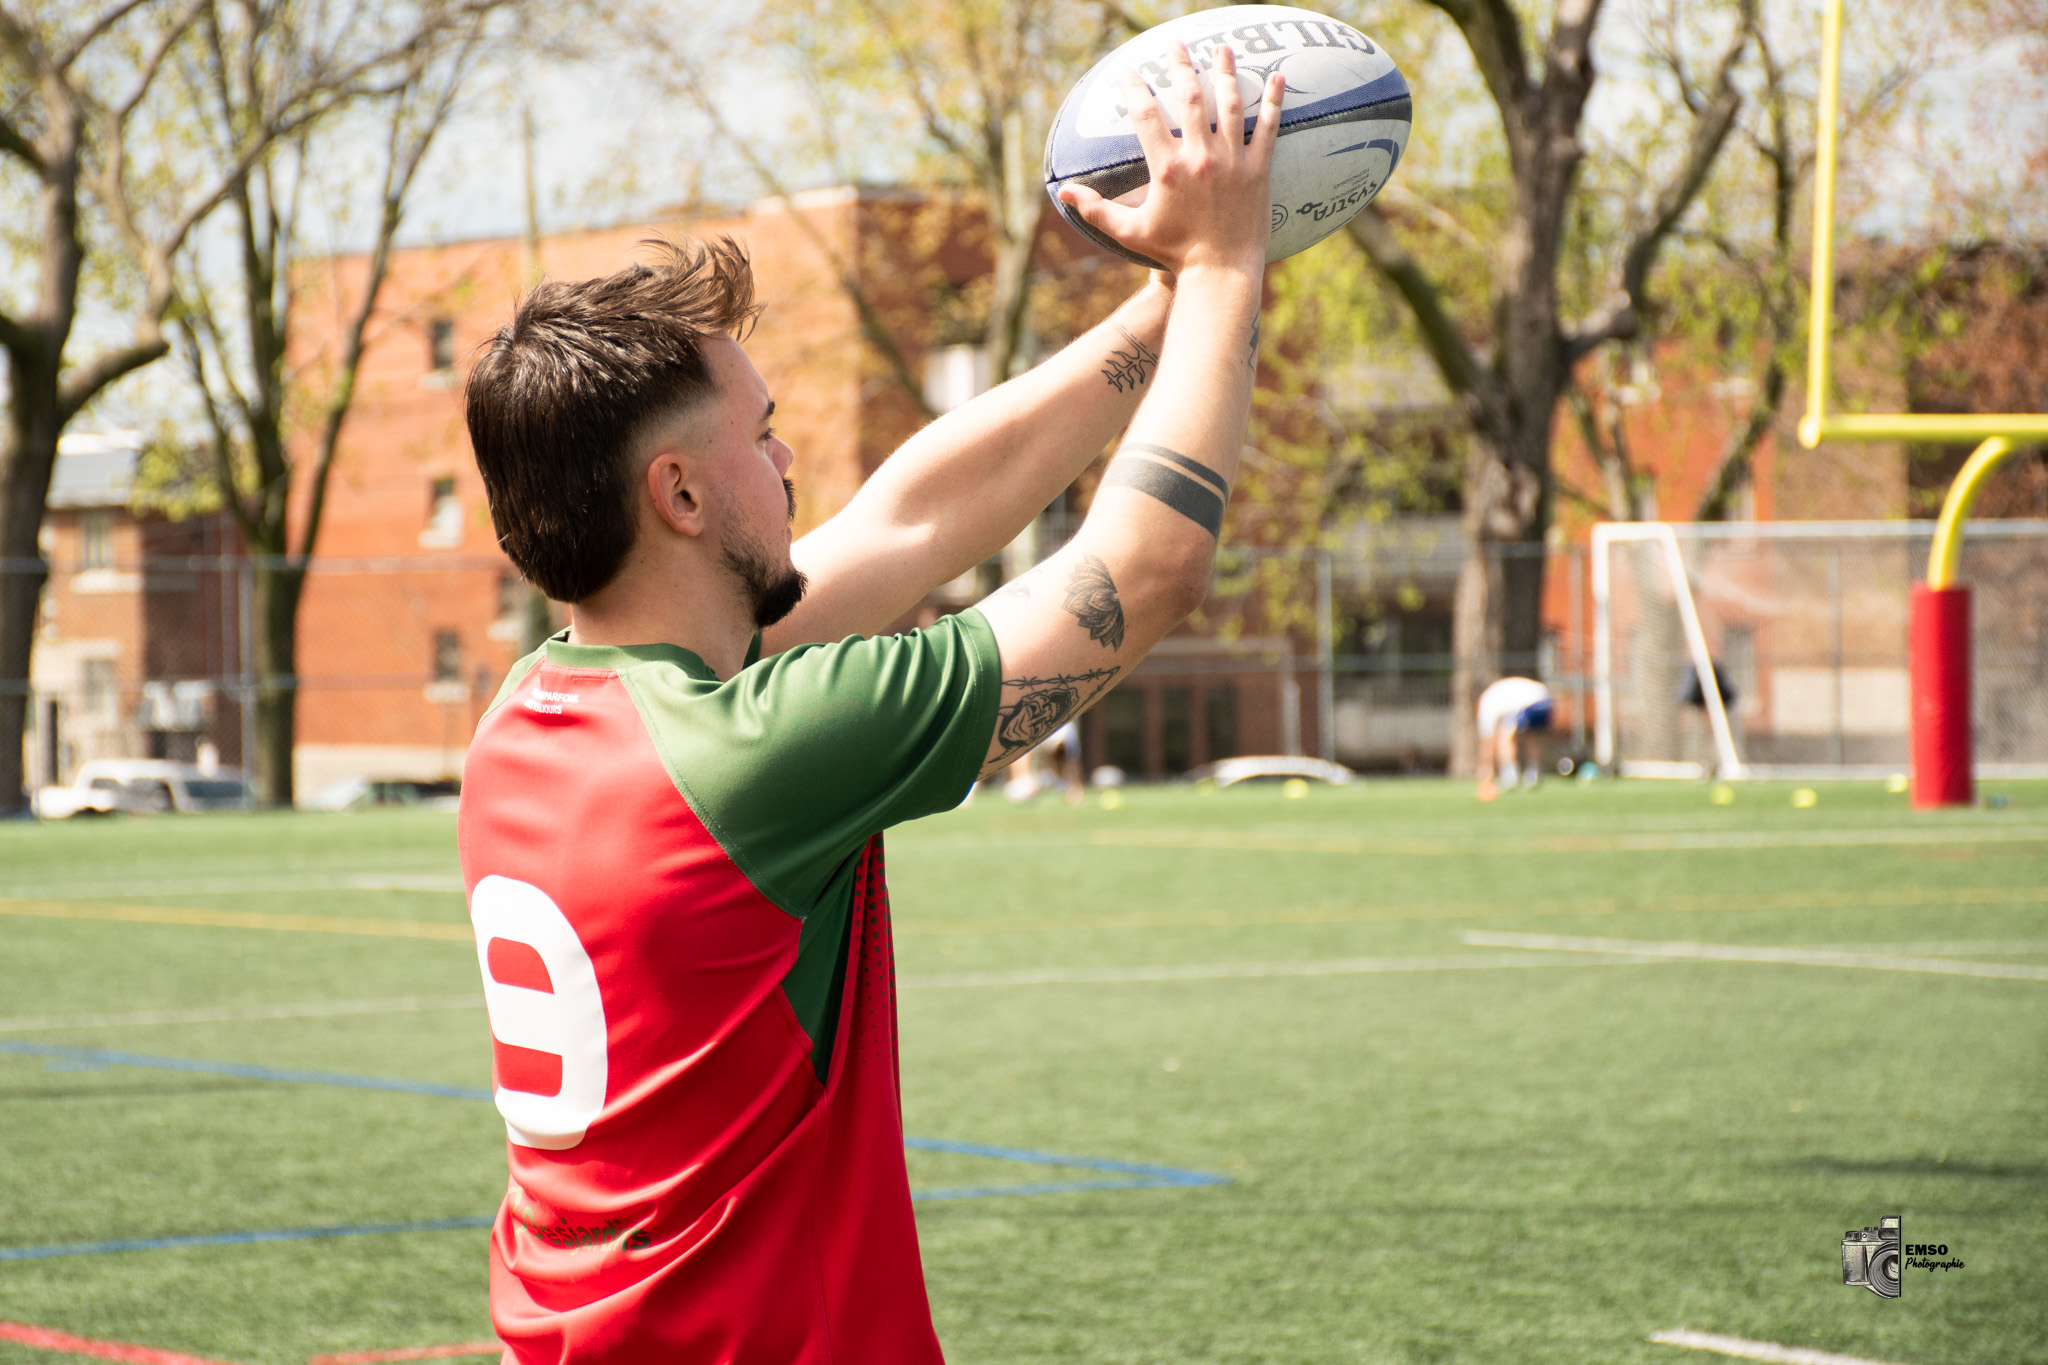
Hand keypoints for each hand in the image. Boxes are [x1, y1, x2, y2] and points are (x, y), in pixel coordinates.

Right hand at [1058, 42, 1281, 275]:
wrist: (1220, 273)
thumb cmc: (1173, 254)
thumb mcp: (1129, 232)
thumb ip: (1096, 209)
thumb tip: (1063, 191)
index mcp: (1167, 168)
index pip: (1145, 114)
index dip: (1134, 87)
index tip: (1128, 72)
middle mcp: (1200, 158)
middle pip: (1190, 97)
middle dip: (1181, 65)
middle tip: (1175, 44)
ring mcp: (1232, 161)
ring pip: (1230, 103)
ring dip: (1226, 70)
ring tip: (1221, 47)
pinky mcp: (1258, 170)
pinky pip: (1268, 127)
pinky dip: (1273, 100)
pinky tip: (1277, 76)